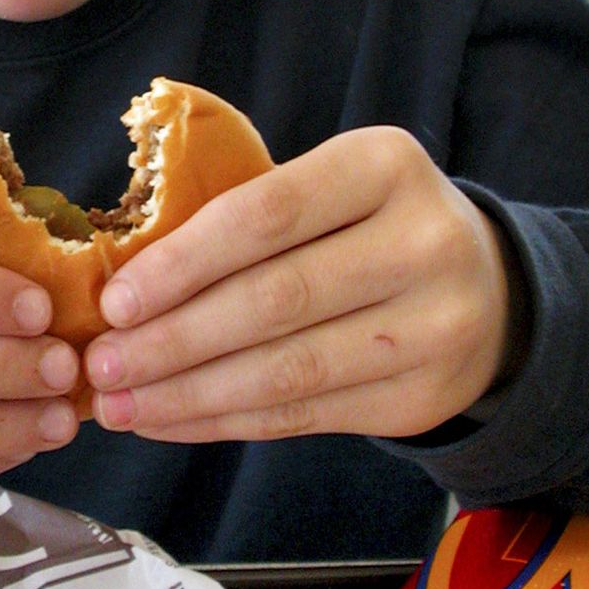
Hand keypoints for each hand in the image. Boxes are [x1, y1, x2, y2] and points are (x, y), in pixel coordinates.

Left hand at [83, 126, 525, 441]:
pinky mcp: (421, 397)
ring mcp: (433, 328)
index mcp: (383, 166)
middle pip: (272, 302)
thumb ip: (243, 223)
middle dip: (170, 342)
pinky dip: (223, 422)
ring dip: (186, 394)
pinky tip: (169, 420)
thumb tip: (123, 292)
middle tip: (101, 367)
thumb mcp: (326, 192)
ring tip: (121, 406)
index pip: (264, 216)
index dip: (180, 264)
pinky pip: (302, 417)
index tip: (115, 304)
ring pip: (285, 372)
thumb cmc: (366, 229)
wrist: (486, 289)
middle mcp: (422, 243)